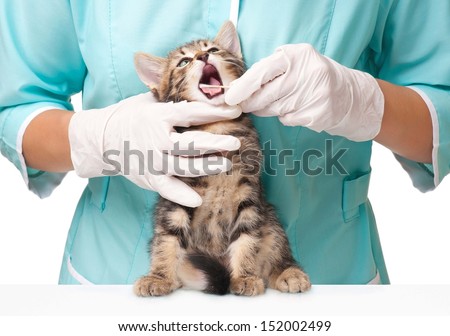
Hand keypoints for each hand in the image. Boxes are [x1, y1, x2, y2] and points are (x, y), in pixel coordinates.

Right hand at [69, 92, 241, 206]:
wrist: (101, 139)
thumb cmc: (129, 115)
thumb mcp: (148, 100)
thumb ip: (173, 99)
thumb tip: (203, 94)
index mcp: (158, 116)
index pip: (192, 113)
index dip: (216, 112)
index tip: (236, 111)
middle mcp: (156, 140)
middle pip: (192, 144)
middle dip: (216, 143)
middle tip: (236, 143)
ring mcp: (153, 162)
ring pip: (186, 167)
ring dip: (208, 166)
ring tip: (226, 164)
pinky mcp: (148, 178)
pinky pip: (168, 189)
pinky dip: (182, 196)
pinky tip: (198, 199)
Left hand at [225, 44, 383, 140]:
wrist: (351, 96)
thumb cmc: (314, 78)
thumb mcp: (296, 64)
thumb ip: (270, 71)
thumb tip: (237, 88)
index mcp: (298, 56)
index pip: (263, 71)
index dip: (244, 86)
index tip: (230, 97)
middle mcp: (307, 73)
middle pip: (266, 94)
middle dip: (250, 102)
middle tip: (242, 106)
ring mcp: (314, 95)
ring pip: (274, 108)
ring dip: (267, 109)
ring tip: (275, 104)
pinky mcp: (317, 115)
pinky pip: (287, 119)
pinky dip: (286, 117)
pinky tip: (297, 110)